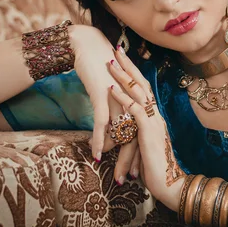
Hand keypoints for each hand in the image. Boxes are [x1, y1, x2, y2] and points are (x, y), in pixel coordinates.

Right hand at [68, 25, 139, 179]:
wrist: (87, 46)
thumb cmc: (98, 67)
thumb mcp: (110, 92)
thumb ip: (114, 110)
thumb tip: (109, 130)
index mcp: (134, 100)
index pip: (140, 132)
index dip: (138, 152)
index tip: (138, 170)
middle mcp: (130, 100)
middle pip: (135, 137)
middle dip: (131, 161)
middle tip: (129, 180)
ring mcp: (118, 98)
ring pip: (121, 135)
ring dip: (118, 158)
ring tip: (116, 177)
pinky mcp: (103, 96)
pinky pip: (102, 123)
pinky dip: (100, 140)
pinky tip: (97, 154)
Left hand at [108, 46, 185, 210]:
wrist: (170, 184)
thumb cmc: (155, 169)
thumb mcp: (143, 146)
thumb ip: (136, 134)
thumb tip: (124, 128)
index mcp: (154, 117)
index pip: (144, 89)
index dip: (133, 73)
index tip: (123, 59)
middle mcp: (156, 115)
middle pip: (142, 84)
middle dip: (128, 66)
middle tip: (117, 49)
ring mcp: (153, 121)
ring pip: (138, 92)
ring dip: (123, 77)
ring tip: (110, 63)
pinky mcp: (148, 131)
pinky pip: (134, 110)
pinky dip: (122, 98)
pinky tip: (111, 89)